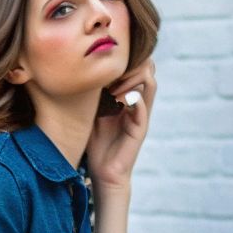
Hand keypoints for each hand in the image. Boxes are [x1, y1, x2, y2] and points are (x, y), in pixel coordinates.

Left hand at [87, 59, 155, 190]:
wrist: (103, 172)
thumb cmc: (96, 143)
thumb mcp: (93, 112)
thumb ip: (94, 93)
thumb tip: (82, 71)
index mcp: (128, 96)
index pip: (138, 65)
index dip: (125, 60)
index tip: (104, 66)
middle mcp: (137, 102)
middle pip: (148, 68)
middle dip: (130, 65)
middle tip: (109, 76)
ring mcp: (141, 113)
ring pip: (150, 82)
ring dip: (131, 79)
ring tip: (113, 89)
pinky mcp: (141, 127)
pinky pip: (142, 104)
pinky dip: (131, 98)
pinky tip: (115, 101)